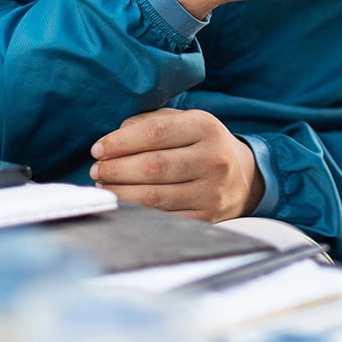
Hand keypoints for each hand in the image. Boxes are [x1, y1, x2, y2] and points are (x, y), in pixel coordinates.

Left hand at [89, 107, 263, 220]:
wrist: (244, 177)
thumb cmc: (202, 145)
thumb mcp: (186, 122)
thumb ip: (150, 122)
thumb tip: (114, 139)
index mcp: (206, 127)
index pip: (155, 133)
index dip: (120, 142)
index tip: (98, 149)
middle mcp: (213, 159)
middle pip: (153, 166)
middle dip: (115, 169)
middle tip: (98, 170)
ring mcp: (211, 192)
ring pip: (154, 197)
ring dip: (120, 193)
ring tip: (104, 186)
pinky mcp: (207, 218)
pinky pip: (163, 219)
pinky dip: (136, 213)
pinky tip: (123, 204)